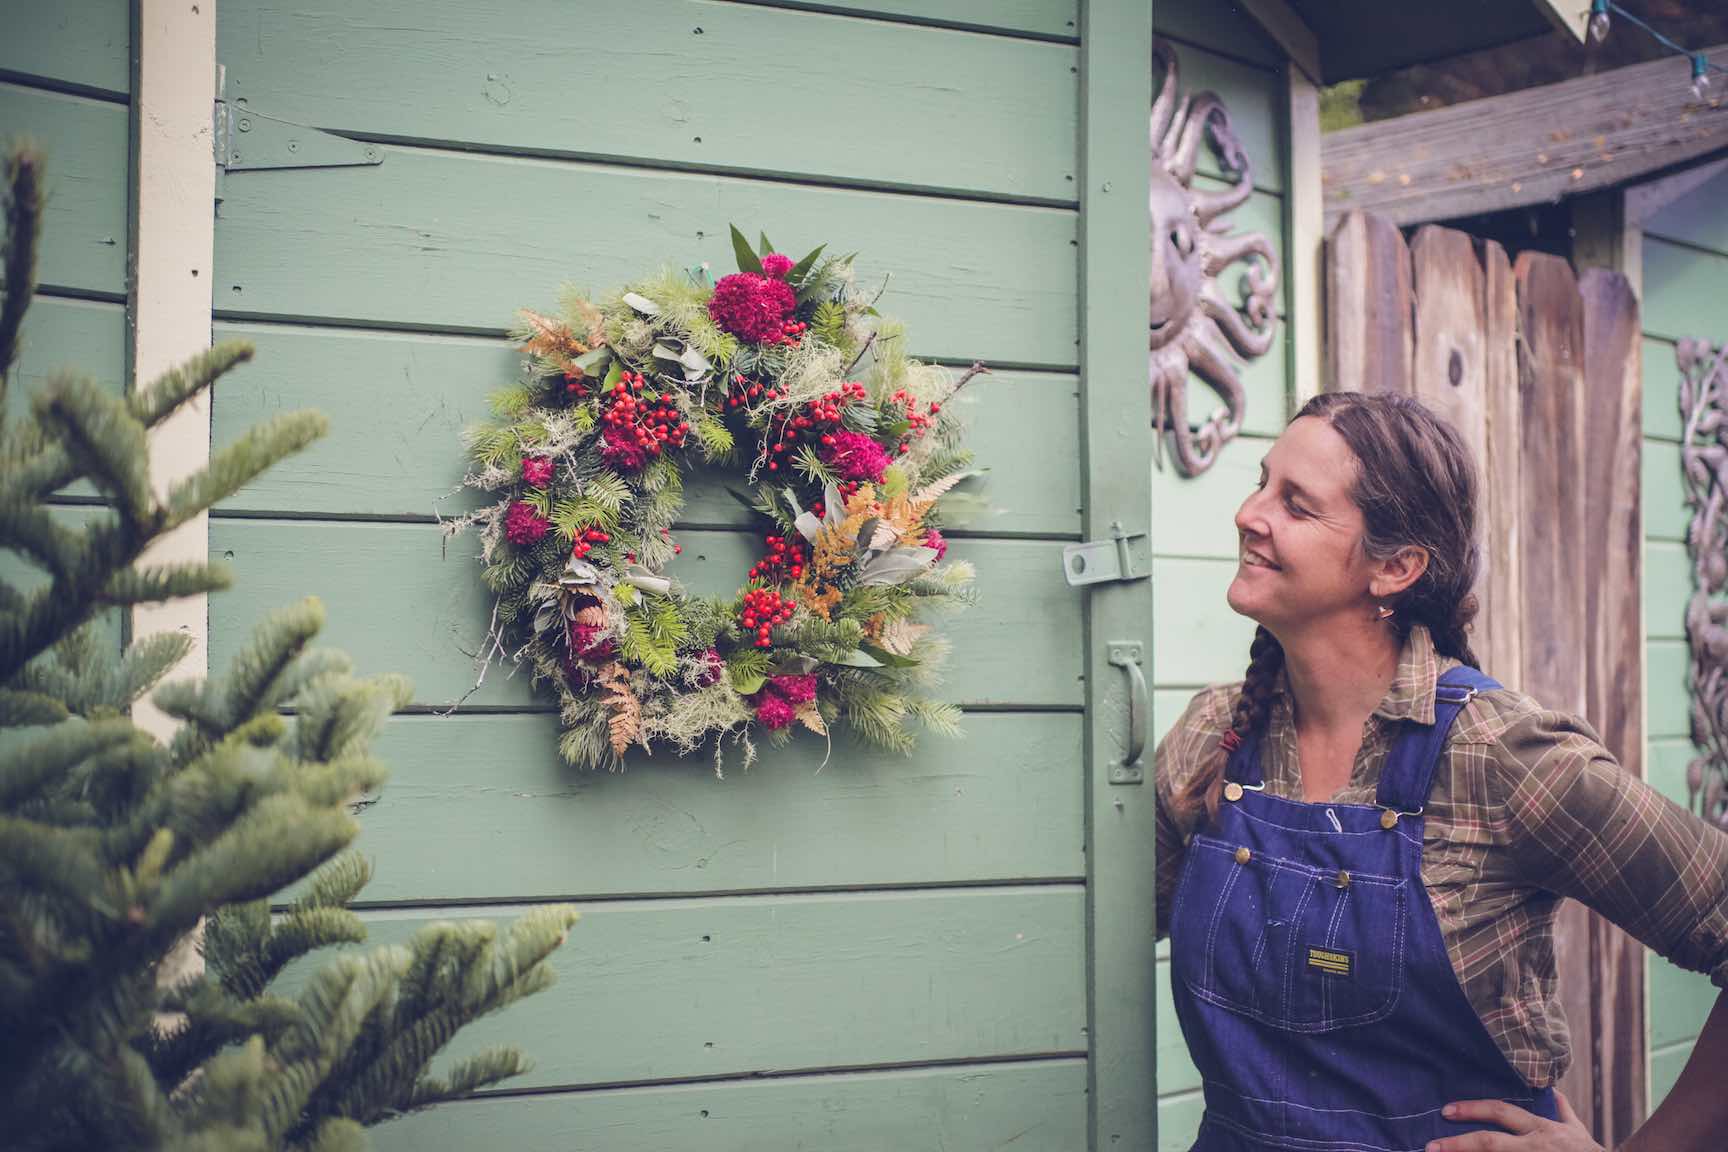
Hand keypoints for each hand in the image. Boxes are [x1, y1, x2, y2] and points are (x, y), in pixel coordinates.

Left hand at [1426, 1090, 1601, 1151]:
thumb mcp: (1577, 1130)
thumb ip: (1562, 1111)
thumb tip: (1553, 1091)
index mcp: (1540, 1130)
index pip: (1501, 1112)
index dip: (1472, 1109)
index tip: (1446, 1110)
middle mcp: (1534, 1147)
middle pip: (1490, 1143)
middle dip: (1457, 1144)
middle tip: (1431, 1146)